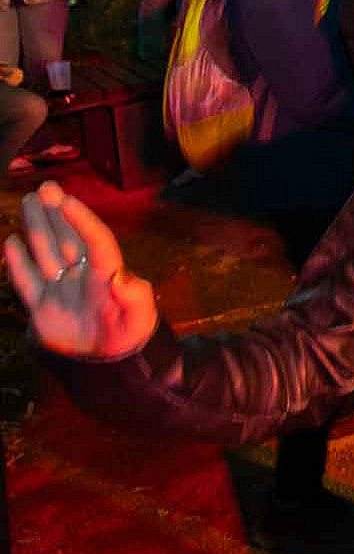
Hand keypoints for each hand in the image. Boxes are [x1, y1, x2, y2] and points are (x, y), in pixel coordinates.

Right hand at [4, 181, 157, 358]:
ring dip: (38, 227)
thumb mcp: (141, 318)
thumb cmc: (131, 336)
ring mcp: (60, 290)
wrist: (111, 366)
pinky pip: (27, 282)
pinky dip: (18, 263)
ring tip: (32, 200)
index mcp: (106, 276)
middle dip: (56, 213)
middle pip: (67, 239)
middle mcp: (81, 277)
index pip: (95, 241)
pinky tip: (11, 242)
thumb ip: (136, 298)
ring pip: (46, 252)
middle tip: (46, 188)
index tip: (68, 201)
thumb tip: (124, 279)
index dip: (83, 221)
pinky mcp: (42, 308)